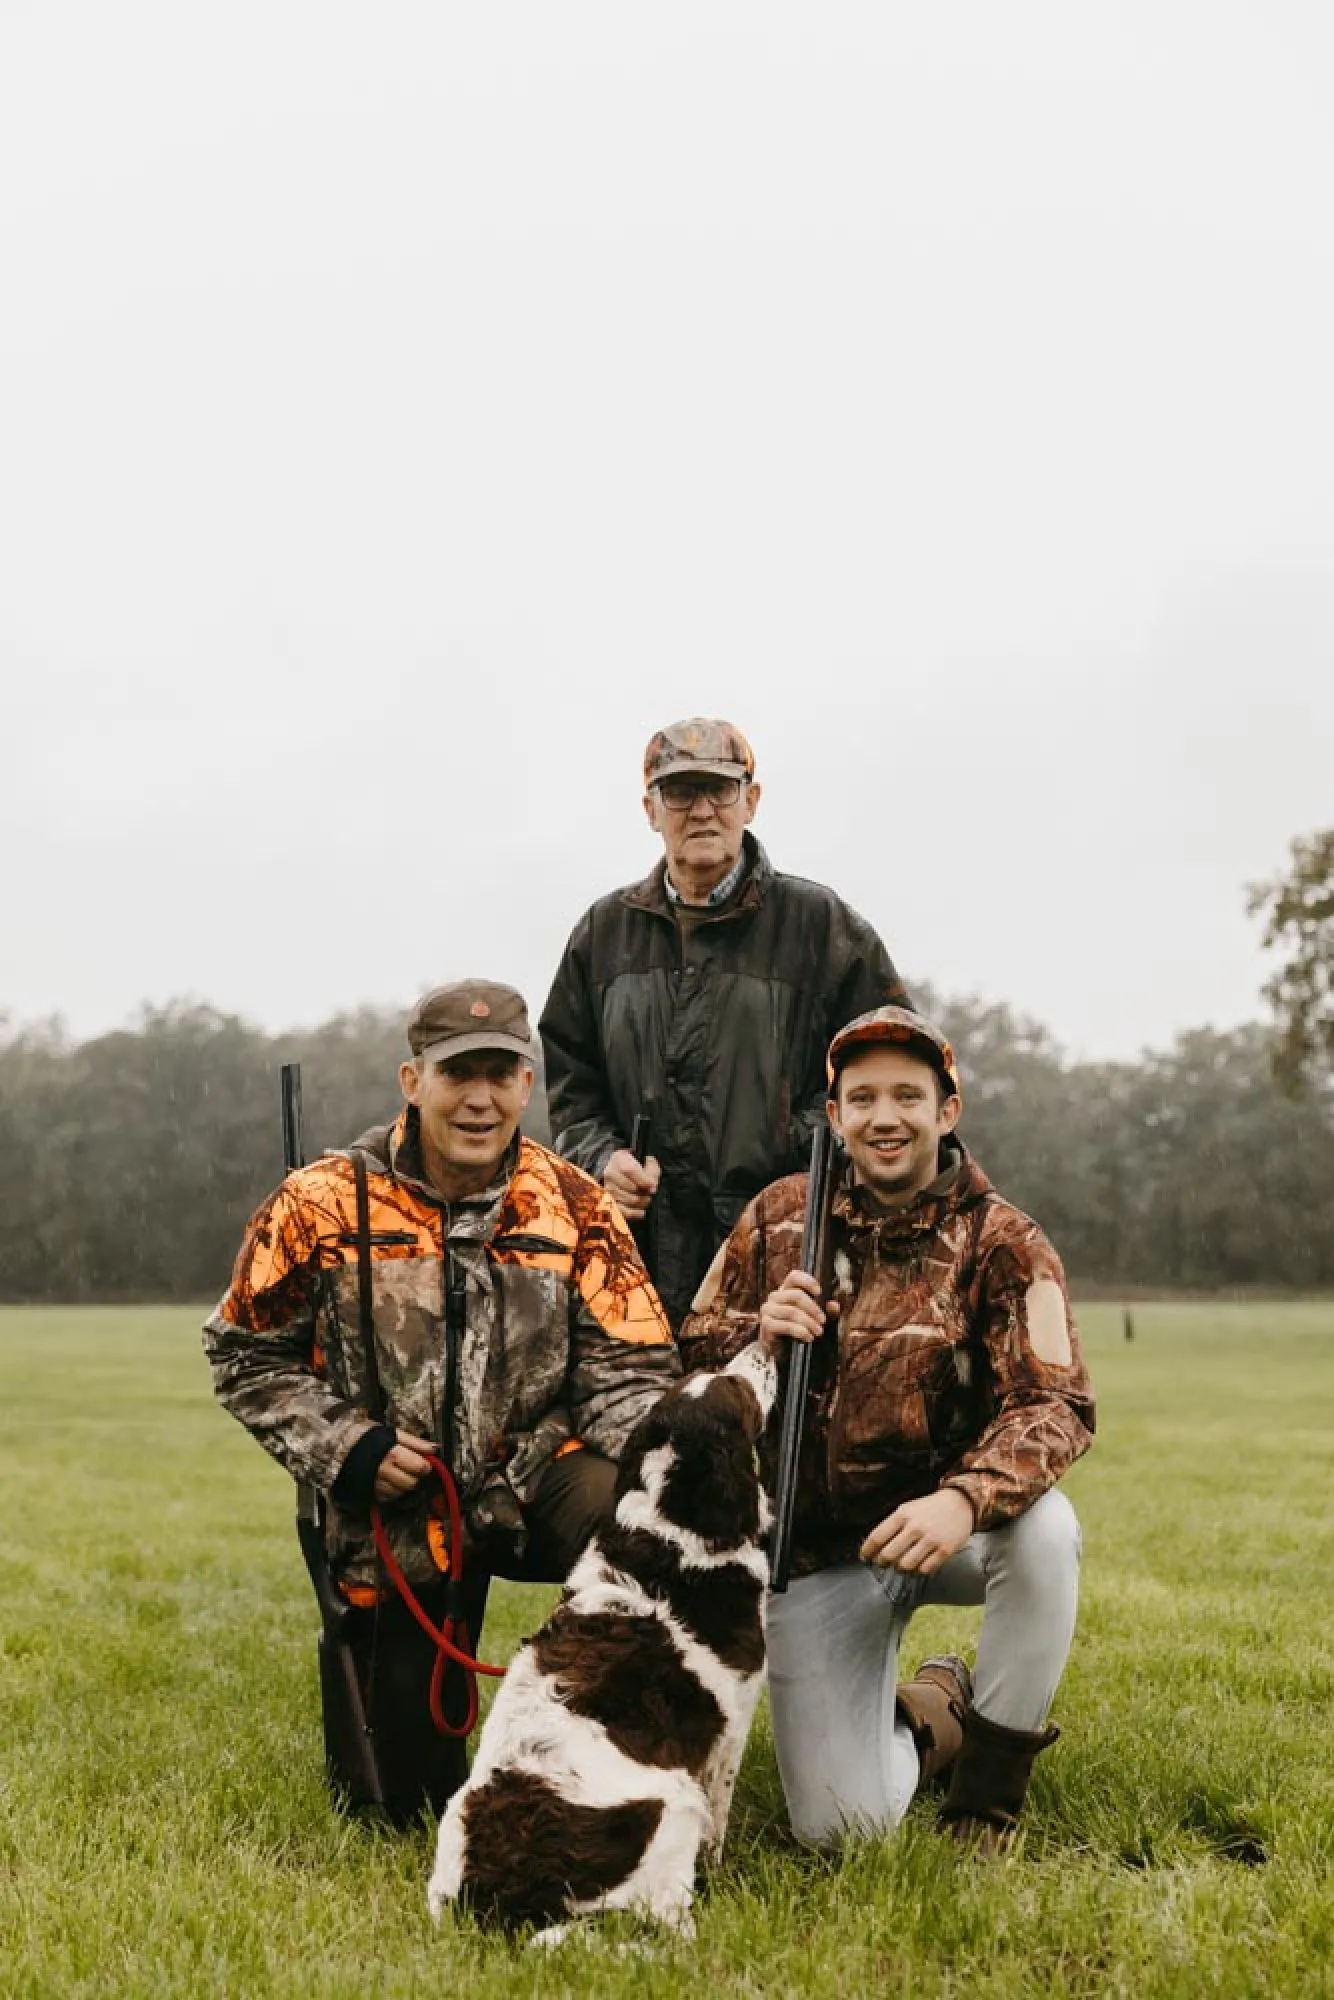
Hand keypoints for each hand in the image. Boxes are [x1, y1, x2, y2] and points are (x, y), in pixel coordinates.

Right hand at [372, 1431, 436, 1503]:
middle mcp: (385, 1472)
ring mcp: (376, 1484)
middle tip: (411, 1467)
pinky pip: (388, 1497)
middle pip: (411, 1483)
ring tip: (398, 1472)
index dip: (425, 1465)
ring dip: (403, 1484)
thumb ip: (414, 1442)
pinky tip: (389, 1481)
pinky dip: (392, 1491)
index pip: (419, 1467)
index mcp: (393, 1454)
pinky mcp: (370, 1493)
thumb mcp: (393, 1433)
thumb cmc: (367, 1437)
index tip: (424, 1462)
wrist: (339, 1446)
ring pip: (401, 1492)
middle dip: (415, 1476)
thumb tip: (434, 1448)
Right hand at [603, 1148, 661, 1219]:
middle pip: (629, 1187)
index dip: (643, 1180)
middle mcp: (610, 1173)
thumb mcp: (648, 1164)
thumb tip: (651, 1186)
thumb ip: (652, 1172)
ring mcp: (608, 1188)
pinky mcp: (609, 1203)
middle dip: (643, 1192)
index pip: (629, 1170)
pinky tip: (641, 1211)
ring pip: (627, 1200)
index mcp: (619, 1159)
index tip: (653, 1186)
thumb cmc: (639, 1168)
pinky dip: (634, 1213)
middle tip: (649, 1192)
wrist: (625, 1174)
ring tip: (645, 1198)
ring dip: (641, 1202)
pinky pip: (622, 1211)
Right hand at [758, 1269, 836, 1354]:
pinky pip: (786, 1325)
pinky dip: (800, 1332)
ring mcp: (768, 1310)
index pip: (794, 1277)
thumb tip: (835, 1305)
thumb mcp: (815, 1319)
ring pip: (792, 1311)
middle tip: (823, 1321)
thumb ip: (826, 1312)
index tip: (819, 1292)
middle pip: (796, 1295)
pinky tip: (808, 1338)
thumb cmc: (798, 1330)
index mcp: (786, 1290)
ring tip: (818, 1332)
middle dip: (813, 1309)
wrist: (781, 1351)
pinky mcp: (766, 1324)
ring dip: (809, 1322)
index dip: (807, 1281)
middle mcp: (775, 1296)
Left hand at [860, 1489, 974, 1574]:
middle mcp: (915, 1527)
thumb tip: (874, 1546)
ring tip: (900, 1565)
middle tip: (882, 1563)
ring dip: (900, 1568)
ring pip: (906, 1565)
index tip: (864, 1557)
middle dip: (882, 1562)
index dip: (867, 1551)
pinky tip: (918, 1565)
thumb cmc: (928, 1509)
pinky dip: (918, 1571)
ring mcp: (931, 1539)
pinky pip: (925, 1569)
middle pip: (889, 1555)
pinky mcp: (945, 1550)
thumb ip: (891, 1526)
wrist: (959, 1503)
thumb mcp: (907, 1509)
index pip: (877, 1537)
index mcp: (902, 1514)